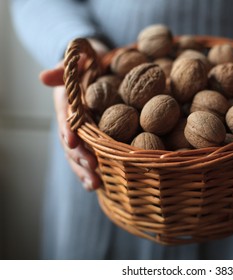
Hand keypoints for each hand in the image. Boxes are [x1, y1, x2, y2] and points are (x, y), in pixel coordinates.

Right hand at [40, 39, 108, 190]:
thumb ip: (63, 70)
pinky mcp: (90, 140)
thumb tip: (44, 77)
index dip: (68, 130)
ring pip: (77, 155)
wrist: (93, 69)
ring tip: (95, 185)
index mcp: (66, 104)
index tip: (72, 142)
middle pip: (71, 143)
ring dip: (84, 171)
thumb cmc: (85, 64)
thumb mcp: (75, 61)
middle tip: (92, 169)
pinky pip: (88, 157)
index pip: (65, 119)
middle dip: (80, 157)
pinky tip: (98, 186)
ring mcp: (79, 133)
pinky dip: (90, 172)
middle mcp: (70, 122)